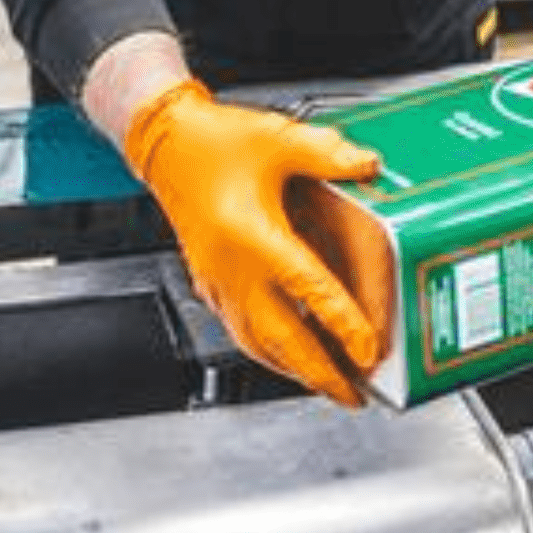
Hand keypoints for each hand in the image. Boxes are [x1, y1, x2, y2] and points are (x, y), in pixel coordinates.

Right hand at [122, 78, 383, 402]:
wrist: (164, 143)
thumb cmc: (212, 141)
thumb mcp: (277, 138)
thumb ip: (326, 154)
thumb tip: (368, 164)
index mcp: (253, 236)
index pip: (308, 290)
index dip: (341, 323)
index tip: (367, 348)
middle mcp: (233, 268)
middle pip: (281, 337)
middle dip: (318, 372)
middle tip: (352, 394)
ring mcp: (217, 279)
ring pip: (256, 342)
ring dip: (292, 370)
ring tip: (326, 385)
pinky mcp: (209, 281)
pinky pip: (240, 329)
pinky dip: (267, 351)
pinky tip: (285, 354)